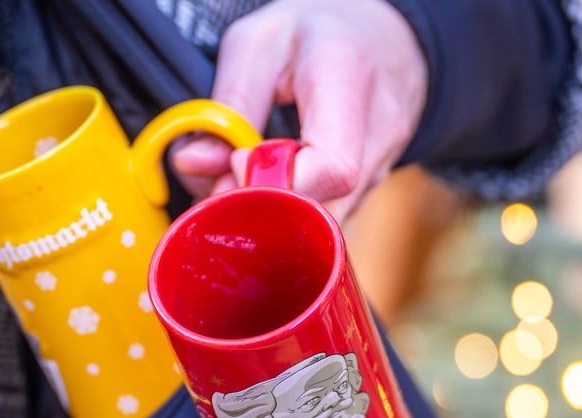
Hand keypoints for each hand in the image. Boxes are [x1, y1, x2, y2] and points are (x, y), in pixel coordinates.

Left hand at [171, 0, 427, 222]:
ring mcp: (387, 158)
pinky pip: (335, 213)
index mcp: (345, 74)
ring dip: (281, 215)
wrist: (380, 32)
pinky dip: (300, 210)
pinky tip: (282, 181)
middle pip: (328, 207)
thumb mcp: (255, 46)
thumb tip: (193, 166)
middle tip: (229, 184)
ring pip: (330, 220)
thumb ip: (226, 108)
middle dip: (268, 210)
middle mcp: (380, 123)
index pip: (330, 168)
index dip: (277, 185)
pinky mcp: (380, 180)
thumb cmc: (314, 33)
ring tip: (254, 176)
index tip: (240, 164)